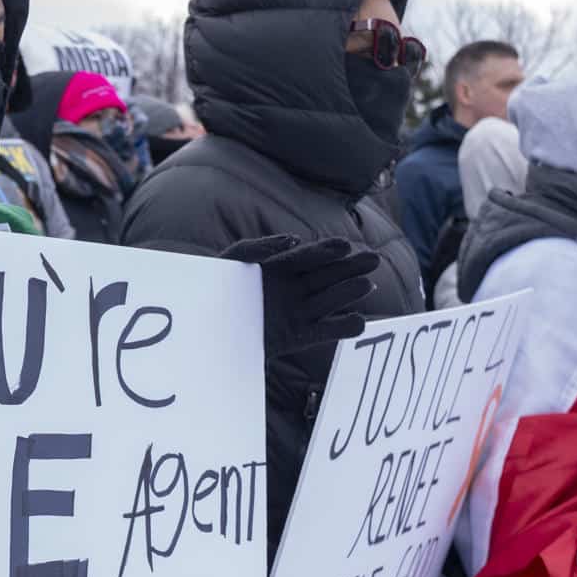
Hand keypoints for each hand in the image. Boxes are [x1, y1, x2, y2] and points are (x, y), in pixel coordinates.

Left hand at [223, 234, 382, 359]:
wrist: (203, 330)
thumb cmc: (214, 290)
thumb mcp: (230, 262)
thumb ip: (256, 248)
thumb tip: (292, 240)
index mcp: (279, 268)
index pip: (308, 256)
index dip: (326, 251)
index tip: (344, 246)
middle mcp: (292, 289)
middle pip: (326, 275)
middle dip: (349, 267)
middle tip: (373, 260)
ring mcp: (296, 312)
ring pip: (328, 300)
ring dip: (348, 293)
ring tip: (367, 285)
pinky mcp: (295, 336)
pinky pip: (323, 331)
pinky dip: (341, 327)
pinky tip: (358, 322)